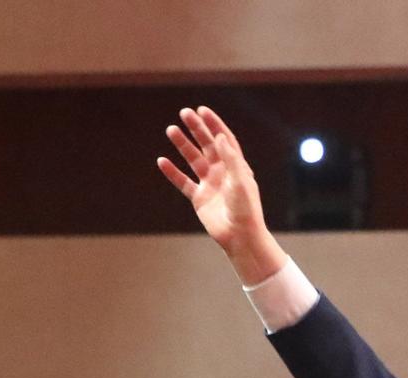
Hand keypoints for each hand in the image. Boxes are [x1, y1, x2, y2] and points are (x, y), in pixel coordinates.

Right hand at [157, 106, 285, 284]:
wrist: (239, 236)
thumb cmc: (245, 209)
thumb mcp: (241, 181)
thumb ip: (231, 158)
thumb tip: (219, 136)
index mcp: (235, 164)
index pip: (223, 138)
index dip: (213, 123)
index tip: (202, 110)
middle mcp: (222, 171)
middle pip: (207, 144)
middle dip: (196, 128)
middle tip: (183, 113)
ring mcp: (209, 184)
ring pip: (193, 159)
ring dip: (182, 145)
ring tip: (170, 130)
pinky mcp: (199, 198)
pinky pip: (183, 182)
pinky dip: (172, 172)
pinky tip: (162, 161)